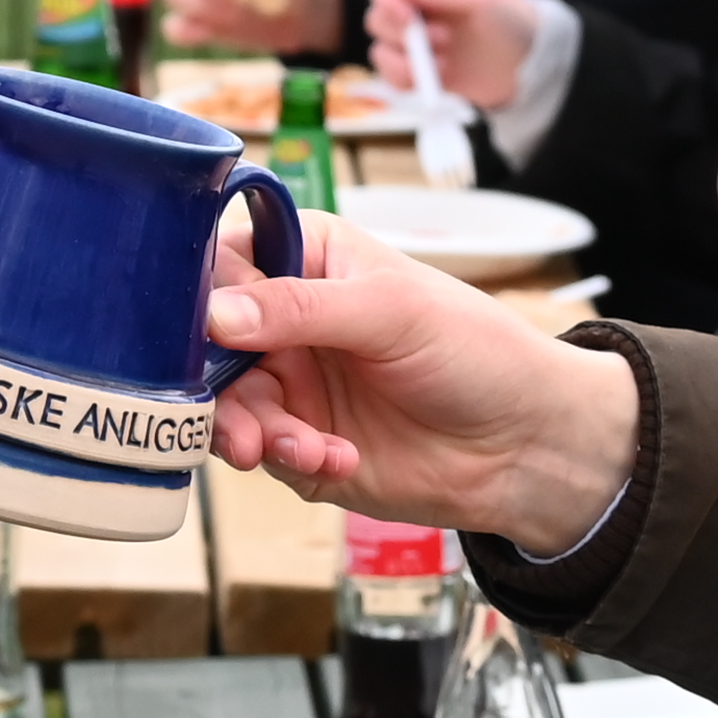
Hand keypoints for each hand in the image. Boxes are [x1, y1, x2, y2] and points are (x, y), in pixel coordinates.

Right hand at [205, 202, 644, 547]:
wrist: (525, 445)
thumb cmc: (475, 352)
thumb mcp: (391, 310)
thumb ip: (300, 307)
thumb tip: (214, 313)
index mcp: (306, 258)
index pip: (223, 260)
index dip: (197, 293)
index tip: (192, 328)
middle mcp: (286, 318)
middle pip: (205, 341)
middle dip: (212, 381)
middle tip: (234, 416)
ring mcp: (291, 383)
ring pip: (224, 403)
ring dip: (246, 429)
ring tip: (292, 448)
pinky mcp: (299, 444)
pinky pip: (261, 450)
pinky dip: (288, 458)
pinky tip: (335, 460)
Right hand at [368, 0, 543, 117]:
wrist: (528, 68)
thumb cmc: (510, 20)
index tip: (408, 16)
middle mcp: (414, 11)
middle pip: (376, 17)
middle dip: (401, 34)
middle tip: (443, 40)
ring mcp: (414, 44)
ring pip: (379, 50)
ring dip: (406, 60)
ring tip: (446, 61)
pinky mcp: (417, 74)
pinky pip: (390, 77)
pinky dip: (406, 80)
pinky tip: (437, 78)